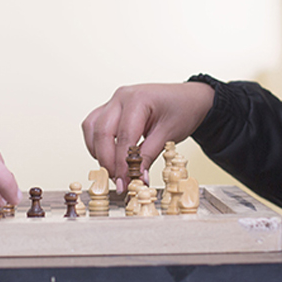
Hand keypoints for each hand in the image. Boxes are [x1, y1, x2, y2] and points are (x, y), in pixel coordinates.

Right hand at [82, 82, 214, 191]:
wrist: (189, 98)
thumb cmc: (183, 110)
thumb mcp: (169, 134)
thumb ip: (149, 155)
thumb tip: (137, 178)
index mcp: (138, 99)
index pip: (123, 136)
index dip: (122, 164)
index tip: (124, 184)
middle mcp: (121, 97)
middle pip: (102, 132)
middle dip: (107, 161)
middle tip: (118, 182)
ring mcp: (113, 101)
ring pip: (92, 128)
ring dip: (98, 152)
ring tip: (113, 171)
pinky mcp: (111, 108)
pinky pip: (94, 125)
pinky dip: (97, 143)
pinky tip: (108, 157)